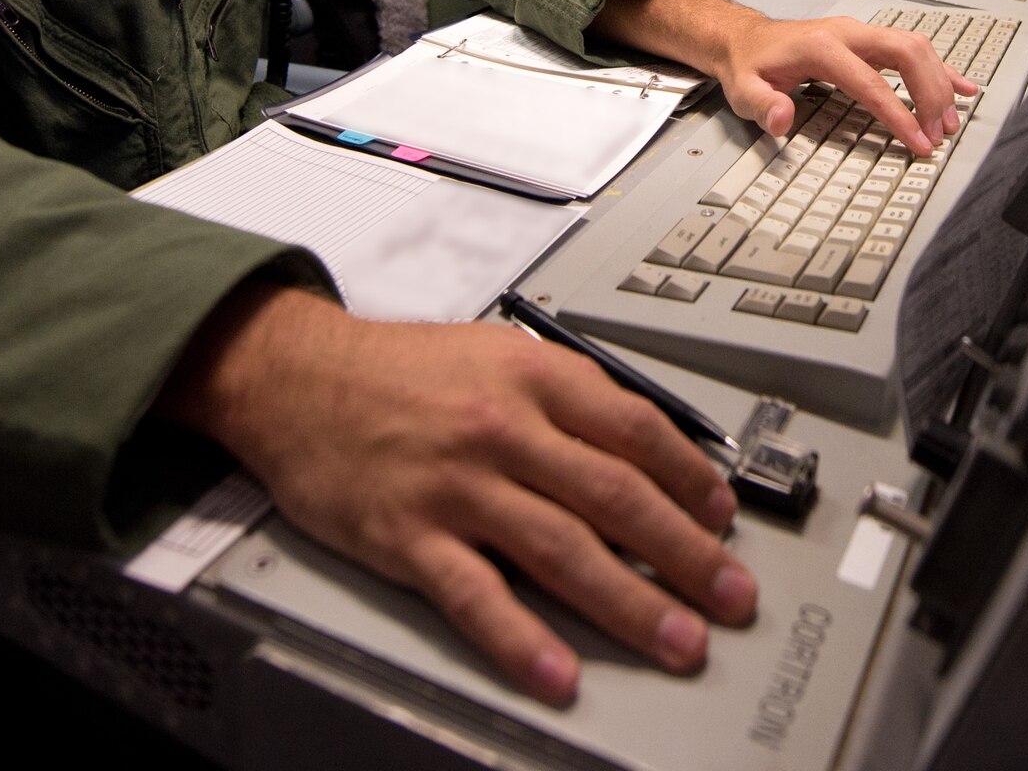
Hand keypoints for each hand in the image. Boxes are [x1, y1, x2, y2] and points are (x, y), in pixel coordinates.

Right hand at [165, 287, 757, 706]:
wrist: (297, 377)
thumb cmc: (399, 370)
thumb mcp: (494, 352)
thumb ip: (564, 396)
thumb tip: (641, 450)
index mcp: (530, 375)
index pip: (635, 429)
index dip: (690, 479)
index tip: (721, 519)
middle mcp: (502, 427)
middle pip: (616, 496)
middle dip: (685, 554)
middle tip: (730, 595)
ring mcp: (456, 484)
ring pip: (562, 550)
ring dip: (631, 603)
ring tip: (678, 640)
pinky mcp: (409, 535)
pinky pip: (476, 596)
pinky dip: (521, 641)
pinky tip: (559, 673)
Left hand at [710, 6, 976, 148]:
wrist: (746, 40)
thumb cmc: (749, 66)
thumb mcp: (744, 91)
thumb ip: (763, 106)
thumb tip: (782, 119)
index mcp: (822, 46)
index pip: (871, 83)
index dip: (899, 114)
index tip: (918, 142)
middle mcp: (848, 33)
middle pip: (906, 52)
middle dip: (930, 93)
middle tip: (940, 132)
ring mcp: (861, 33)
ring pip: (915, 47)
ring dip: (939, 82)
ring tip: (951, 121)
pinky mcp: (868, 41)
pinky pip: (912, 49)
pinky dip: (938, 68)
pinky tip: (961, 86)